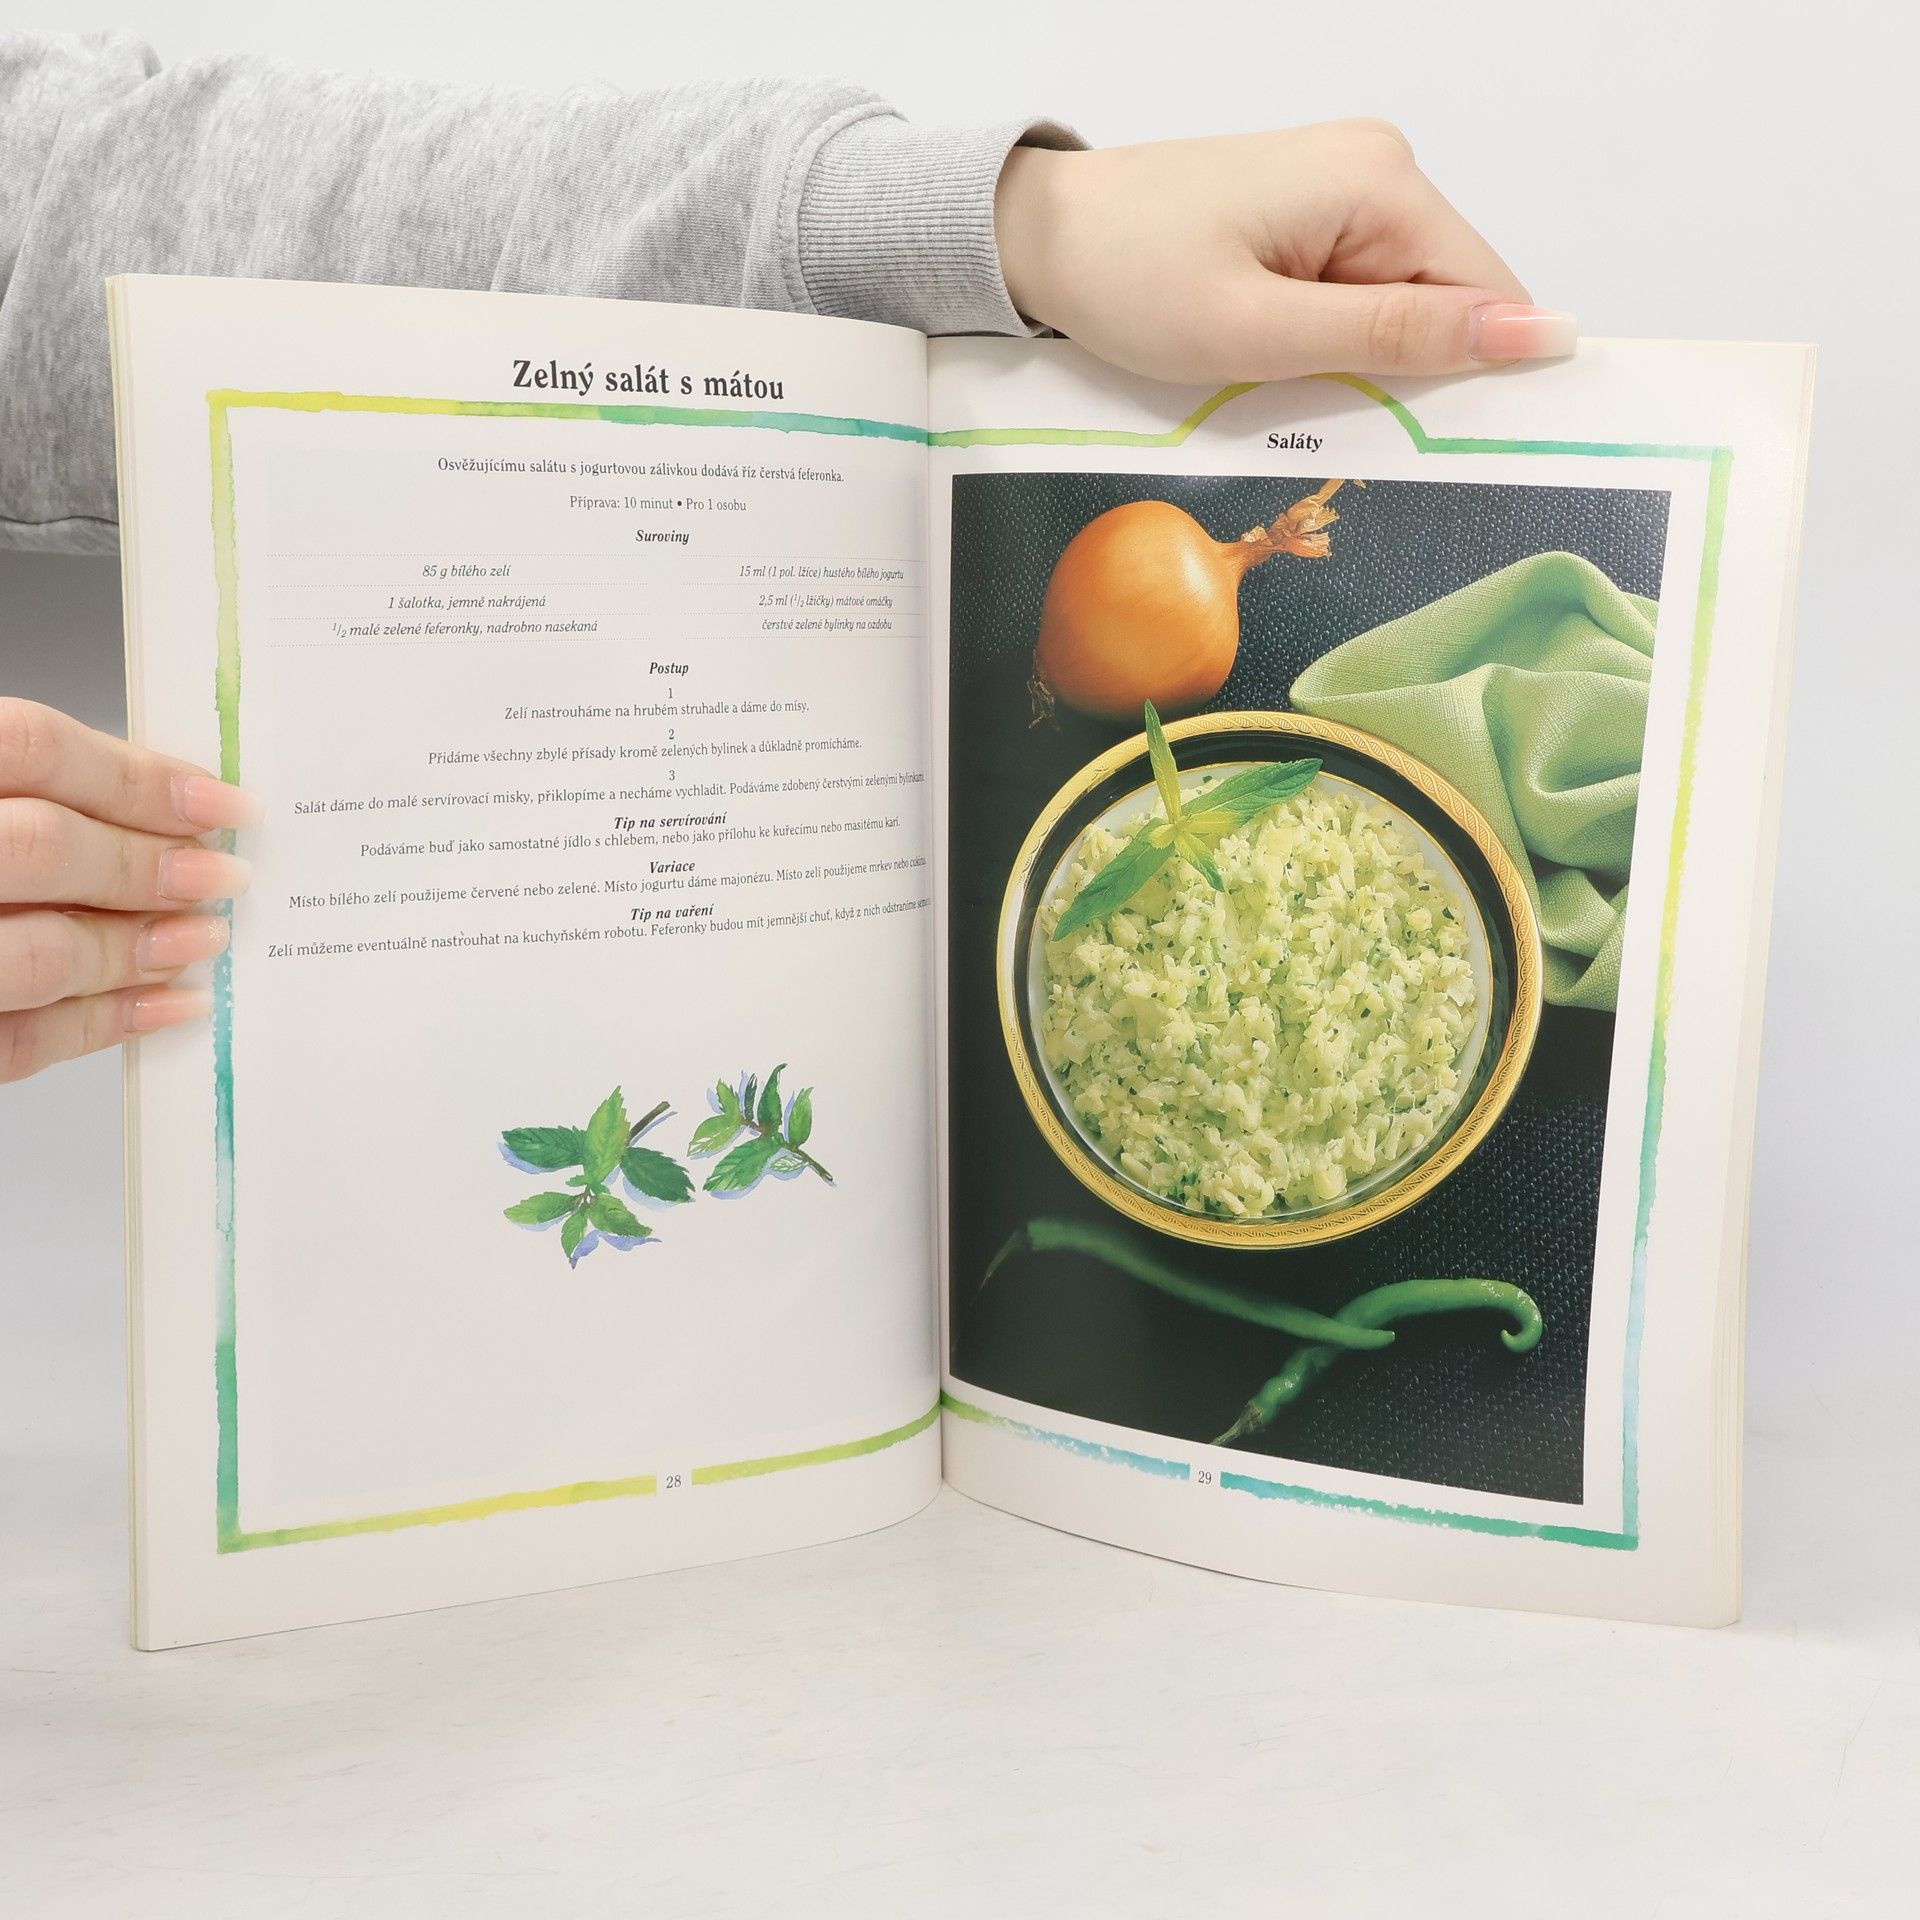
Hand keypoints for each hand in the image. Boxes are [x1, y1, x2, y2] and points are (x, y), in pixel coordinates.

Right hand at [0, 698, 256, 1082]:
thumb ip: (19, 787)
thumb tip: (153, 795)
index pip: (30, 748)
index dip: (138, 775)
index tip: (220, 801)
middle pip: (43, 848)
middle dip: (148, 867)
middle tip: (224, 877)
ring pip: (37, 953)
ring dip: (137, 950)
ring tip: (203, 940)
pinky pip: (16, 1040)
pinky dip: (103, 1024)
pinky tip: (164, 1005)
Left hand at [994, 120, 1574, 384]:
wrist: (1041, 236)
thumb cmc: (1130, 279)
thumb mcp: (1263, 332)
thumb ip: (1398, 338)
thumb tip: (1537, 334)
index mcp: (1381, 182)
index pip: (1488, 295)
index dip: (1473, 376)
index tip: (1427, 445)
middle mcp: (1379, 166)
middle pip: (1448, 299)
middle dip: (1405, 371)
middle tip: (1319, 411)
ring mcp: (1344, 184)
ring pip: (1401, 303)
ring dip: (1360, 360)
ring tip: (1283, 378)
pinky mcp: (1310, 210)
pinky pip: (1357, 290)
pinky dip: (1330, 339)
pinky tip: (1277, 356)